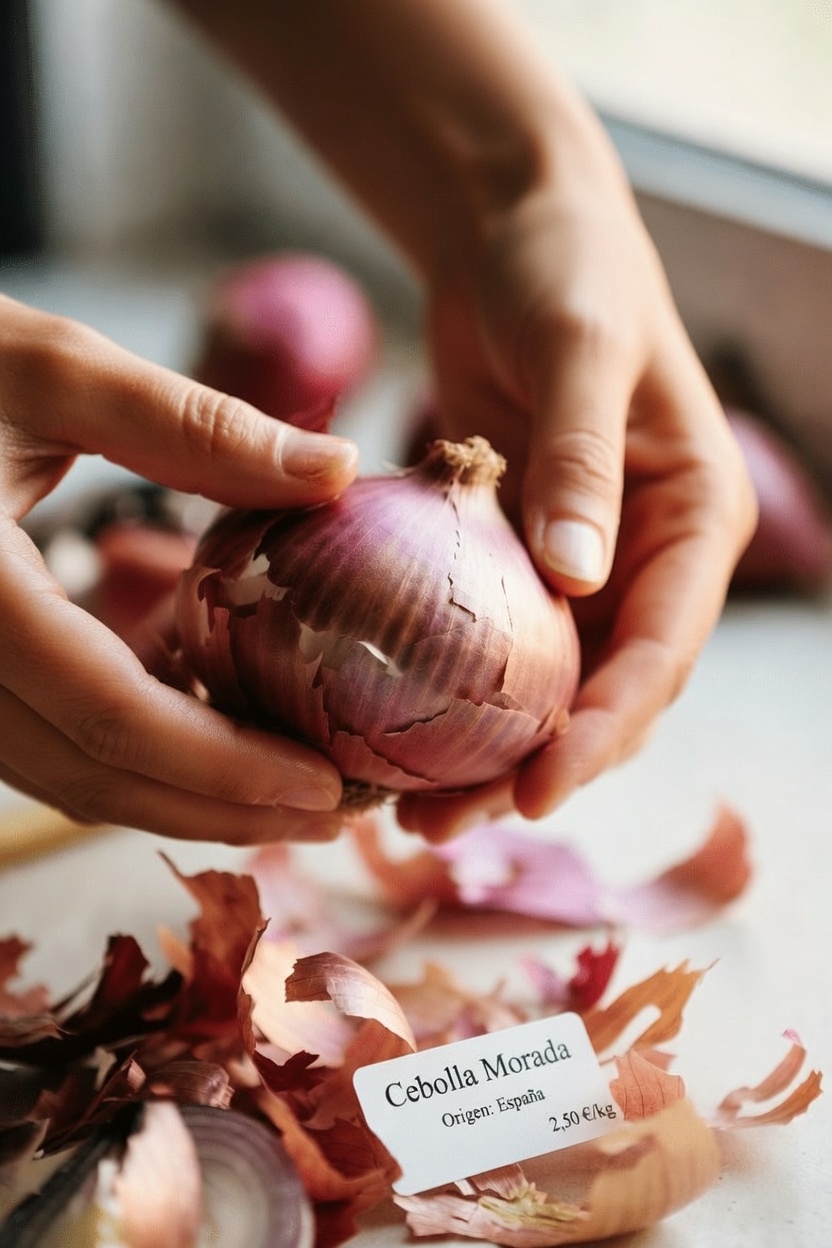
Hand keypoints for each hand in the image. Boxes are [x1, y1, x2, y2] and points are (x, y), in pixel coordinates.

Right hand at [0, 294, 357, 842]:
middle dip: (220, 808)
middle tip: (333, 814)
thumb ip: (192, 426)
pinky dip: (131, 758)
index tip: (326, 785)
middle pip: (92, 775)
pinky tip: (207, 739)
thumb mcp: (51, 371)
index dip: (227, 767)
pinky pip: (42, 747)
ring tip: (286, 793)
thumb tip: (336, 469)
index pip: (112, 715)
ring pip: (64, 779)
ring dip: (179, 798)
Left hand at [397, 173, 756, 839]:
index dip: (607, 729)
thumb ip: (582, 460)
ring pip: (544, 684)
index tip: (539, 790)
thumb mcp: (580, 351)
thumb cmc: (566, 269)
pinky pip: (492, 641)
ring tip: (410, 810)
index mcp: (696, 519)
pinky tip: (392, 727)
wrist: (514, 233)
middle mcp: (648, 555)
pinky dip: (451, 691)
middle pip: (605, 691)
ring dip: (487, 750)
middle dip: (538, 767)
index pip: (663, 649)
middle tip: (447, 822)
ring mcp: (584, 561)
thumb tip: (581, 578)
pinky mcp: (518, 552)